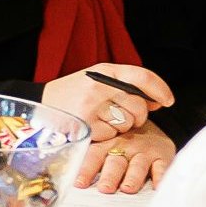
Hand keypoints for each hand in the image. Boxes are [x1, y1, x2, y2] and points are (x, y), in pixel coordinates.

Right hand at [42, 65, 174, 141]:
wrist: (37, 104)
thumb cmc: (73, 93)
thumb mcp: (97, 80)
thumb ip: (126, 86)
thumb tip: (159, 101)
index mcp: (103, 71)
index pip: (141, 76)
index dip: (160, 89)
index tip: (168, 101)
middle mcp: (98, 86)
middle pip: (139, 105)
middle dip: (137, 115)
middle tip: (121, 115)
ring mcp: (91, 106)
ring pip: (128, 122)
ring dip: (121, 126)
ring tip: (102, 120)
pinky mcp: (86, 125)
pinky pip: (112, 135)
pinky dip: (106, 135)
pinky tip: (92, 127)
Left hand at [75, 121, 175, 194]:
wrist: (150, 127)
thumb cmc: (121, 142)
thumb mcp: (105, 145)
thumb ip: (92, 160)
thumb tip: (71, 182)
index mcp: (106, 145)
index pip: (94, 157)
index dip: (86, 170)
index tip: (79, 184)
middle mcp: (124, 147)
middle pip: (116, 163)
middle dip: (110, 176)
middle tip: (104, 189)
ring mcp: (144, 151)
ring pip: (138, 165)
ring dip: (132, 178)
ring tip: (127, 189)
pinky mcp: (163, 156)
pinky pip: (162, 167)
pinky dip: (161, 177)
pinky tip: (158, 187)